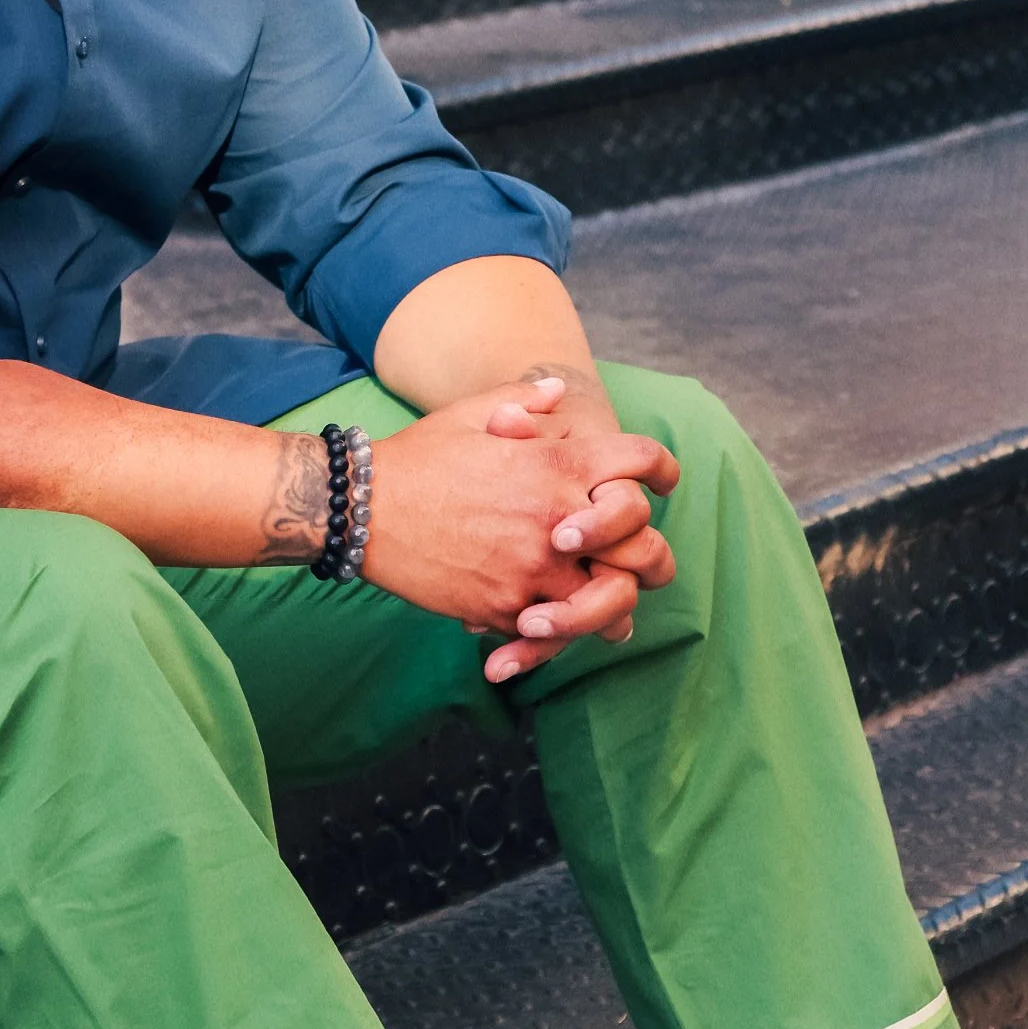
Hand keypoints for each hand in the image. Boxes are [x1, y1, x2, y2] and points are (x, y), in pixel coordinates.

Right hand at [361, 369, 677, 679]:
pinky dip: (557, 638)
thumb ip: (524, 400)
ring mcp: (535, 569)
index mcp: (558, 465)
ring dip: (613, 609)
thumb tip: (555, 390)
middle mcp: (558, 519)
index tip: (665, 481)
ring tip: (611, 617)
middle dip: (649, 557)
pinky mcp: (506, 608)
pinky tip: (553, 632)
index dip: (663, 470)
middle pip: (645, 547)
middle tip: (639, 563)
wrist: (362, 508)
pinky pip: (552, 634)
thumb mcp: (473, 413)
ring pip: (609, 604)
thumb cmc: (419, 457)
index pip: (642, 462)